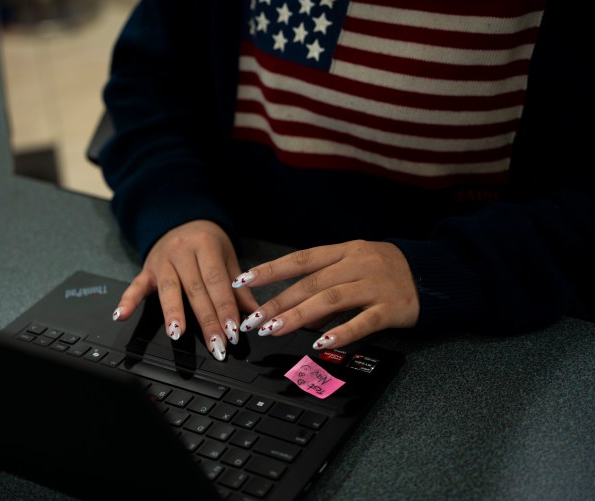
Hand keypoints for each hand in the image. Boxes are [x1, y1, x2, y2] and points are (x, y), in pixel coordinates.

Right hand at [111, 220, 258, 360]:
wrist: (181, 219)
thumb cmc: (207, 242)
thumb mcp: (228, 257)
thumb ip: (240, 288)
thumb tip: (257, 314)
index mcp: (206, 246)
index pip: (217, 282)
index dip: (225, 308)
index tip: (233, 332)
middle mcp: (182, 252)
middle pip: (195, 290)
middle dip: (206, 321)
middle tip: (216, 344)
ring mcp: (162, 261)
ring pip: (168, 290)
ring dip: (173, 314)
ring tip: (177, 334)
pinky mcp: (146, 269)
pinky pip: (135, 286)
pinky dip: (127, 300)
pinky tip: (121, 315)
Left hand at [231, 240, 418, 349]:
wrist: (434, 274)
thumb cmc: (386, 272)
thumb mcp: (354, 267)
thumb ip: (324, 285)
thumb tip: (292, 311)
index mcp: (344, 251)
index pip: (301, 259)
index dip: (270, 270)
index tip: (243, 280)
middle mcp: (357, 264)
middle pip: (311, 283)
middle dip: (279, 302)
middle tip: (255, 320)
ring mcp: (375, 285)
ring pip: (331, 300)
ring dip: (300, 316)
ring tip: (275, 330)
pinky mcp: (392, 308)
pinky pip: (363, 321)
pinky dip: (341, 332)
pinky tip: (321, 343)